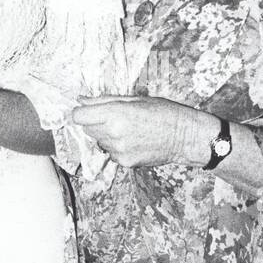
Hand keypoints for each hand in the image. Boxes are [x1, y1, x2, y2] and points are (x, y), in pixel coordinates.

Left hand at [71, 95, 219, 169]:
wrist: (184, 136)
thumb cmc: (163, 112)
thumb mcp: (134, 99)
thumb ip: (104, 101)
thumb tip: (81, 100)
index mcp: (115, 114)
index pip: (79, 116)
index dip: (81, 112)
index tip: (87, 111)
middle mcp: (114, 134)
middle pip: (88, 129)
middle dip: (95, 123)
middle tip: (115, 118)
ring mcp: (119, 151)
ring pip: (99, 142)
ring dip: (106, 135)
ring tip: (128, 129)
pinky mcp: (125, 162)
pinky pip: (111, 153)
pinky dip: (117, 147)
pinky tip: (134, 141)